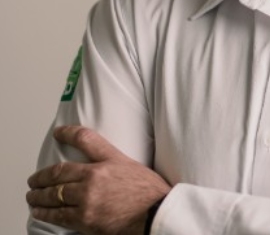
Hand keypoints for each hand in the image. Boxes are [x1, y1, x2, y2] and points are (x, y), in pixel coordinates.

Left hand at [27, 126, 170, 234]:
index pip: (84, 138)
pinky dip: (45, 213)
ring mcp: (88, 198)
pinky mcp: (85, 218)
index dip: (68, 133)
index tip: (58, 132)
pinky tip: (39, 211)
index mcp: (110, 159)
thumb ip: (112, 163)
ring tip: (32, 196)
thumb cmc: (149, 190)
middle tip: (33, 179)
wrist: (155, 212)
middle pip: (59, 172)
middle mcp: (96, 176)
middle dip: (41, 177)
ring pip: (54, 194)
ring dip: (38, 195)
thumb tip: (97, 165)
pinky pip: (58, 215)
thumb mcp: (132, 166)